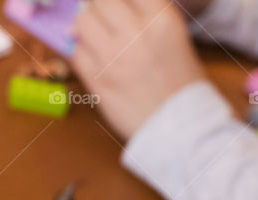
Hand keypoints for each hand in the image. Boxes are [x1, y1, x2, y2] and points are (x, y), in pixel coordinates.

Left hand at [72, 0, 206, 140]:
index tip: (113, 4)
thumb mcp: (174, 36)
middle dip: (97, 4)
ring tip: (93, 34)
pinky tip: (89, 54)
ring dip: (84, 25)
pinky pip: (75, 53)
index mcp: (161, 19)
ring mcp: (113, 58)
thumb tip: (110, 6)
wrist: (181, 129)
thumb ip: (145, 15)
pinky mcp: (97, 82)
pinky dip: (79, 50)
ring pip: (81, 22)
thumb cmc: (182, 84)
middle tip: (101, 14)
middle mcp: (135, 34)